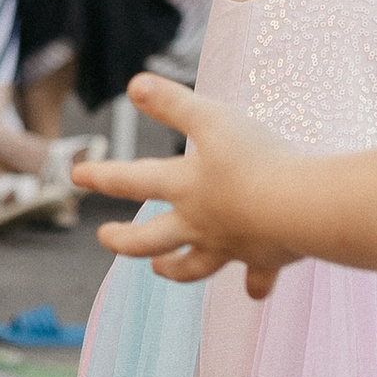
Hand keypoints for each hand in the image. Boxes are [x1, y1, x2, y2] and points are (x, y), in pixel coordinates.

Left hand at [72, 75, 301, 296]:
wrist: (301, 207)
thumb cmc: (257, 159)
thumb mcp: (213, 119)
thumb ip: (174, 103)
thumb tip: (135, 84)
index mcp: (185, 187)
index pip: (132, 180)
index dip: (102, 176)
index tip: (76, 177)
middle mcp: (200, 223)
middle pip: (149, 239)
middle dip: (124, 240)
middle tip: (105, 238)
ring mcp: (231, 245)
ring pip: (193, 266)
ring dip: (173, 269)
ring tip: (158, 269)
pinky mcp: (266, 258)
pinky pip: (257, 276)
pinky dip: (255, 284)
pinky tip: (254, 293)